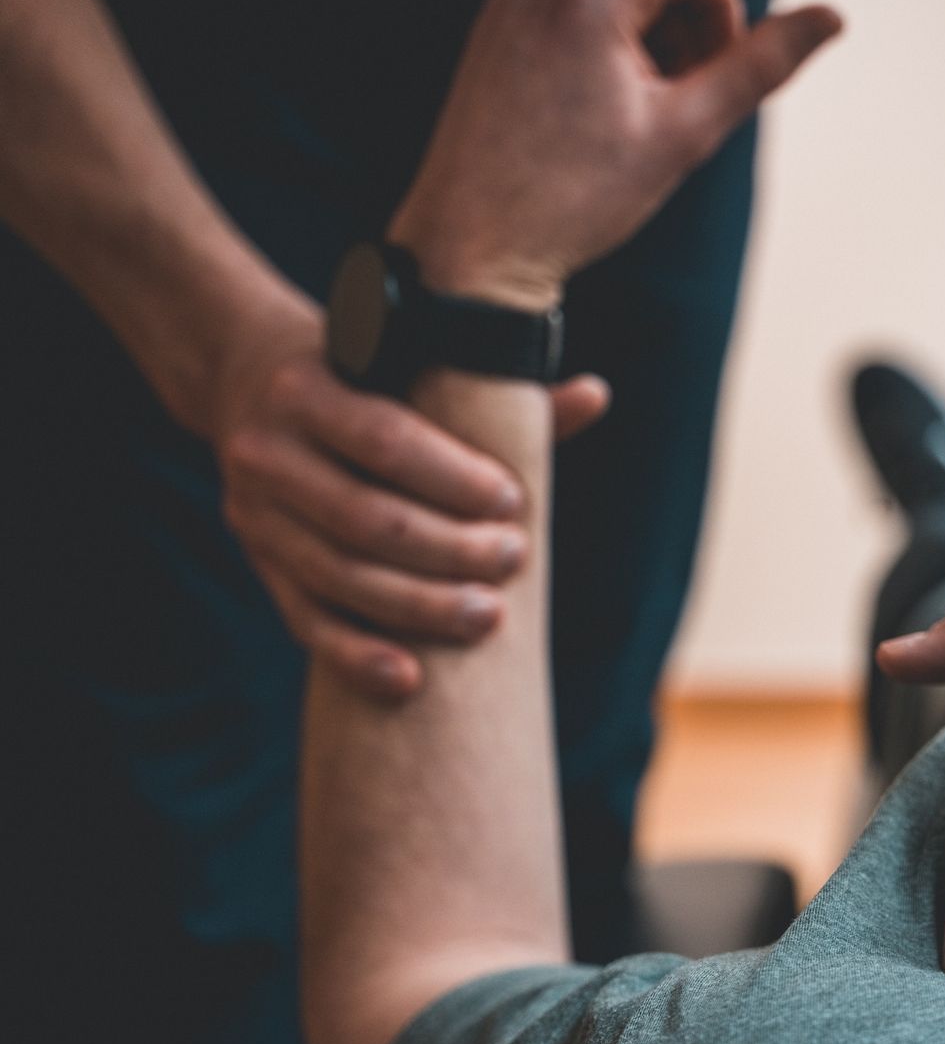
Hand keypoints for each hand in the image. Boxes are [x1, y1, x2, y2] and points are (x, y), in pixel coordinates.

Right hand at [214, 304, 609, 698]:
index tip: (512, 503)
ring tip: (487, 617)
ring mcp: (254, 513)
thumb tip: (596, 396)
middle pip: (366, 518)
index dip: (454, 479)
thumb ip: (498, 388)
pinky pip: (304, 619)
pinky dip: (355, 654)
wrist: (248, 382)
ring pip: (339, 576)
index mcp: (307, 390)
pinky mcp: (259, 562)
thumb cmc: (365, 377)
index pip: (385, 440)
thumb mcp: (411, 365)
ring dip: (417, 606)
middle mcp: (268, 452)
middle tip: (513, 560)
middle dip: (448, 550)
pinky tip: (407, 678)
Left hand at [386, 0, 840, 308]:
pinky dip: (608, 55)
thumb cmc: (572, 199)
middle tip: (678, 112)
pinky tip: (598, 122)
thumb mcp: (685, 131)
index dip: (723, 14)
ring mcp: (510, 0)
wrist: (472, 253)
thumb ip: (761, 65)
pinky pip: (577, 14)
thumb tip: (833, 18)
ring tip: (637, 123)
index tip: (712, 80)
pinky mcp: (497, 29)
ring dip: (650, 48)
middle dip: (686, 34)